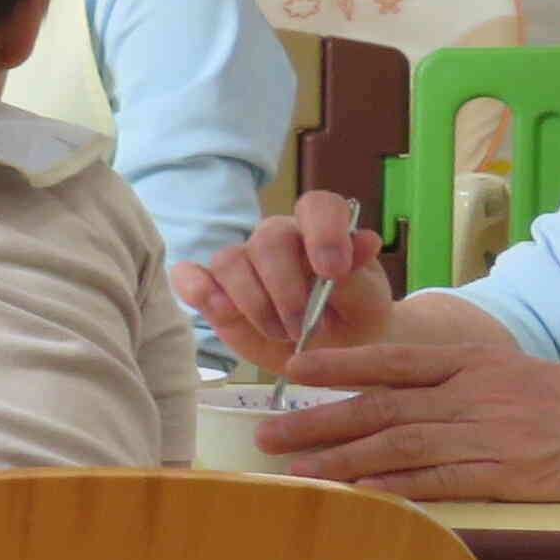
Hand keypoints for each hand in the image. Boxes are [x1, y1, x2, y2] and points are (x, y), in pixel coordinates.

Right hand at [172, 192, 392, 371]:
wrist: (332, 353)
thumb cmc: (354, 320)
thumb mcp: (369, 303)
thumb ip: (359, 276)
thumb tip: (364, 240)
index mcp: (320, 233)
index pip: (317, 206)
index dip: (323, 232)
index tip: (332, 272)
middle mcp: (278, 241)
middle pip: (266, 240)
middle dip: (284, 289)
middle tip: (302, 328)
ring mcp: (243, 265)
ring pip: (229, 260)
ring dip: (253, 303)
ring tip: (279, 334)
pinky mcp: (215, 292)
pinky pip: (190, 277)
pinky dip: (196, 288)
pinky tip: (216, 308)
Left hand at [246, 337, 559, 498]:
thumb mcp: (507, 370)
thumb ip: (450, 377)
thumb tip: (387, 388)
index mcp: (472, 363)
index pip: (395, 358)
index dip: (340, 364)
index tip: (294, 369)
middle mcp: (473, 395)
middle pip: (382, 407)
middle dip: (318, 421)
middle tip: (267, 434)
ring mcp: (488, 435)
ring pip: (400, 446)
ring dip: (341, 459)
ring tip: (295, 471)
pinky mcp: (506, 475)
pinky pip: (440, 481)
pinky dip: (394, 487)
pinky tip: (358, 492)